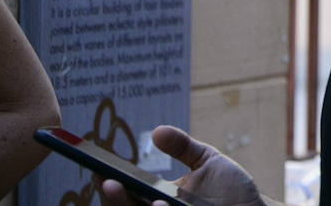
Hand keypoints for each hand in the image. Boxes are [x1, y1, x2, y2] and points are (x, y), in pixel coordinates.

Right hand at [95, 126, 264, 205]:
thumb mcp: (206, 162)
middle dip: (116, 201)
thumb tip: (156, 132)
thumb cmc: (230, 189)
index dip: (111, 188)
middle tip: (110, 183)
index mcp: (158, 201)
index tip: (101, 171)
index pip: (128, 197)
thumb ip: (182, 147)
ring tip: (152, 199)